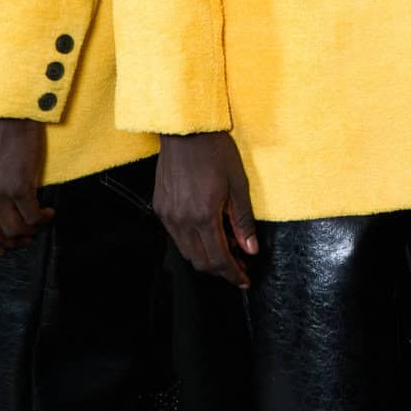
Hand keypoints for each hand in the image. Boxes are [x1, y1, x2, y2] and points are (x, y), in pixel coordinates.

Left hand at [0, 117, 51, 248]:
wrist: (10, 115)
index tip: (4, 244)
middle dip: (12, 243)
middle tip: (26, 237)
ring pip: (15, 231)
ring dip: (31, 232)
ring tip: (40, 222)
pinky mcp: (20, 186)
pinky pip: (33, 217)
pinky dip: (43, 220)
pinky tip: (49, 212)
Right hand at [154, 132, 258, 284]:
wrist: (185, 130)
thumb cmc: (215, 151)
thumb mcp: (238, 184)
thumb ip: (243, 220)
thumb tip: (251, 248)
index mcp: (203, 216)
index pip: (218, 259)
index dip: (233, 274)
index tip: (244, 280)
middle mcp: (182, 220)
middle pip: (200, 261)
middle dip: (221, 270)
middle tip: (239, 266)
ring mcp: (168, 215)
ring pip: (187, 251)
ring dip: (206, 258)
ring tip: (226, 249)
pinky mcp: (160, 207)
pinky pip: (176, 236)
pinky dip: (193, 243)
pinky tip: (207, 233)